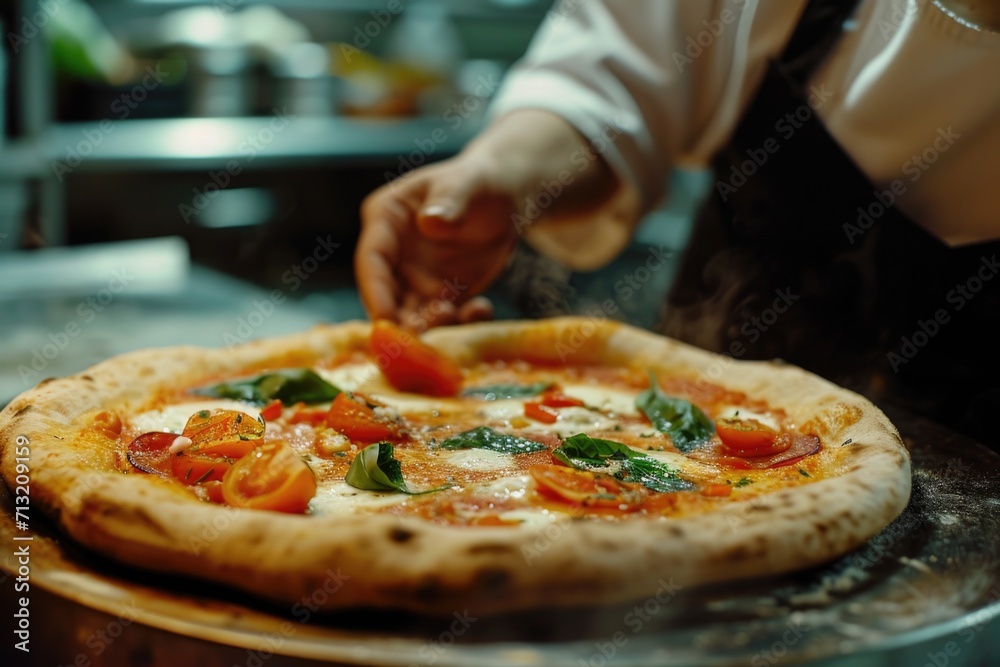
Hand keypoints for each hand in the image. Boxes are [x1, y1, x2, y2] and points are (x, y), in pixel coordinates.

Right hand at [355, 110, 623, 328]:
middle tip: (424, 339)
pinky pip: (442, 318)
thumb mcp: (466, 184)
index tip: (387, 322)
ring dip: (431, 326)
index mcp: (386, 218)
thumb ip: (449, 203)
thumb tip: (430, 223)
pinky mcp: (439, 294)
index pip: (372, 261)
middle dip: (402, 321)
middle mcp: (393, 253)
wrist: (505, 199)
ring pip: (412, 314)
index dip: (377, 294)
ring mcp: (414, 277)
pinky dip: (458, 322)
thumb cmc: (479, 181)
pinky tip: (481, 310)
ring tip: (458, 316)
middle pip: (387, 296)